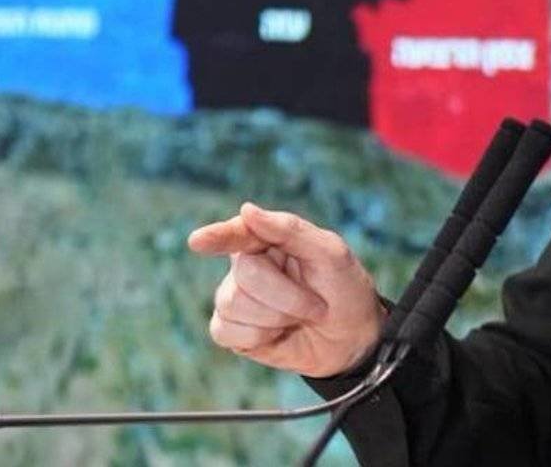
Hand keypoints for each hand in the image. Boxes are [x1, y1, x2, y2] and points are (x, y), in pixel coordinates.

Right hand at [188, 202, 386, 377]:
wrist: (352, 340)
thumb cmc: (344, 289)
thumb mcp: (331, 254)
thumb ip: (289, 230)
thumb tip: (245, 210)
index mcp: (269, 239)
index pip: (239, 232)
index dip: (219, 236)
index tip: (198, 241)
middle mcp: (247, 264)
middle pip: (245, 273)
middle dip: (287, 295)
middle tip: (316, 304)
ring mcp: (235, 297)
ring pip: (233, 303)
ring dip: (277, 317)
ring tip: (298, 318)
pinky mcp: (230, 330)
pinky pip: (225, 331)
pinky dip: (258, 337)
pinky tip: (276, 335)